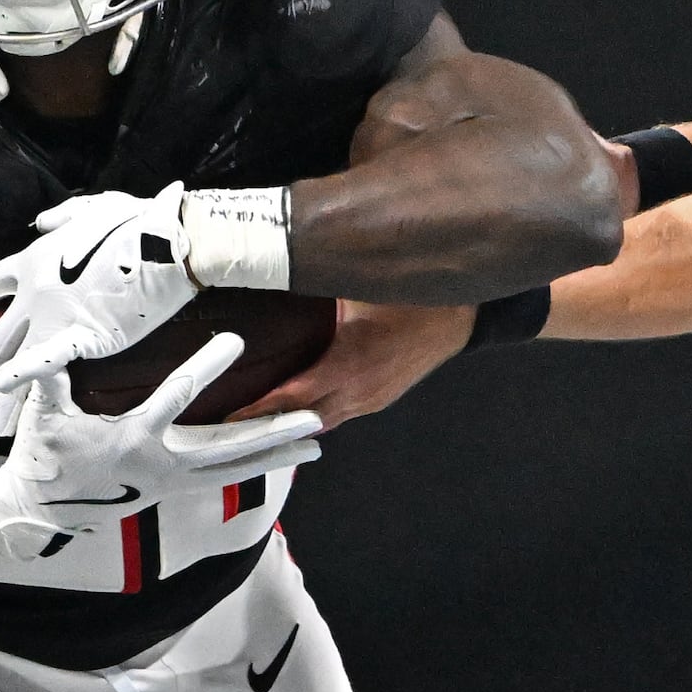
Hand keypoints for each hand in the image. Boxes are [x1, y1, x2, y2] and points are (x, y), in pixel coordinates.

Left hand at [0, 185, 197, 420]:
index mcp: (34, 260)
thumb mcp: (93, 209)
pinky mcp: (81, 335)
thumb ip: (62, 218)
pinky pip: (45, 363)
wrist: (165, 244)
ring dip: (3, 397)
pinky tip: (4, 395)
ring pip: (16, 361)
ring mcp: (54, 316)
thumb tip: (41, 223)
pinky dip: (22, 379)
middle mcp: (35, 292)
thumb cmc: (137, 223)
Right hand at [0, 337, 322, 583]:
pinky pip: (228, 475)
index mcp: (135, 438)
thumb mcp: (43, 414)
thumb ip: (48, 377)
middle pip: (232, 446)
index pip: (177, 397)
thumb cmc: (43, 454)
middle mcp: (165, 464)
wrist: (43, 510)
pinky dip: (260, 464)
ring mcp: (175, 480)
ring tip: (320, 439)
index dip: (206, 367)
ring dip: (278, 453)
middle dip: (274, 430)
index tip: (235, 340)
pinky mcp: (179, 488)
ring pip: (238, 466)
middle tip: (317, 415)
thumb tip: (49, 341)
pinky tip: (289, 454)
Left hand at [243, 300, 474, 428]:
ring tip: (257, 421)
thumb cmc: (413, 296)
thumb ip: (317, 286)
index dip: (260, 409)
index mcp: (350, 367)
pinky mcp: (382, 398)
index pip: (293, 397)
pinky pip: (341, 414)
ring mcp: (373, 399)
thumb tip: (277, 266)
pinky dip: (315, 413)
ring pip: (324, 421)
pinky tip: (298, 408)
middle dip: (268, 424)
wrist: (462, 316)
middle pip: (304, 420)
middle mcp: (359, 392)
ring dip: (292, 423)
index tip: (229, 416)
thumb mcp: (358, 287)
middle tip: (232, 425)